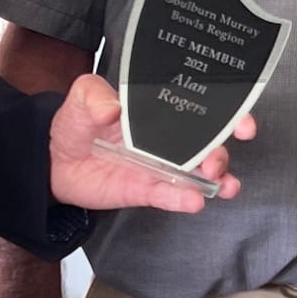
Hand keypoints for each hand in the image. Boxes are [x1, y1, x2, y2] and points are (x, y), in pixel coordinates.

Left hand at [48, 73, 252, 212]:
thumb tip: (112, 107)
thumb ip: (96, 96)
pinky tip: (195, 201)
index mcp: (161, 111)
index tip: (241, 122)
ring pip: (199, 174)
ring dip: (216, 179)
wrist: (55, 158)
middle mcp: (168, 140)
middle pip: (208, 145)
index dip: (228, 114)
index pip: (202, 109)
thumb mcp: (83, 96)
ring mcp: (162, 167)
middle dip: (221, 152)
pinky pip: (172, 196)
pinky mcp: (148, 191)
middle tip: (216, 160)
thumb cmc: (77, 121)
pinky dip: (184, 199)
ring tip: (220, 184)